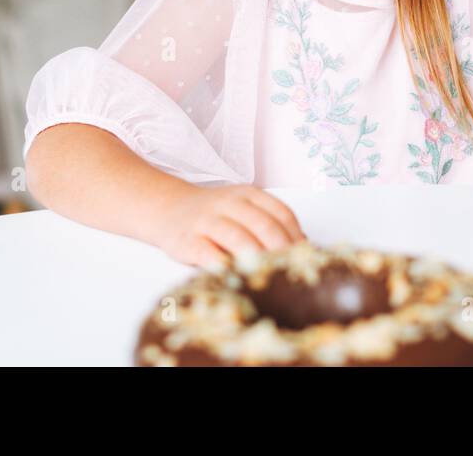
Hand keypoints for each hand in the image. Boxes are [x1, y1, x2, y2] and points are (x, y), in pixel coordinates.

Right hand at [153, 183, 306, 268]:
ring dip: (258, 258)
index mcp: (248, 194)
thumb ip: (269, 222)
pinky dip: (225, 267)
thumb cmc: (214, 214)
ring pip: (238, 238)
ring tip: (270, 275)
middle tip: (293, 271)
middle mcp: (230, 204)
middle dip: (282, 250)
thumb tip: (303, 247)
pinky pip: (208, 254)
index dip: (296, 236)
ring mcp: (207, 221)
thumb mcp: (243, 208)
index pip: (281, 213)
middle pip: (264, 225)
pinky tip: (237, 277)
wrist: (167, 207)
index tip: (305, 257)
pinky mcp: (187, 240)